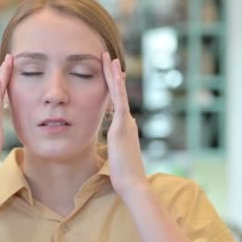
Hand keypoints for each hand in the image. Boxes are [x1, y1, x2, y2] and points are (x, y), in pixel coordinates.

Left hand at [101, 52, 146, 195]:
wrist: (133, 184)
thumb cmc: (124, 176)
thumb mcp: (117, 159)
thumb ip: (115, 150)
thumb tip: (111, 150)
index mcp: (125, 129)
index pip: (117, 104)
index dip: (113, 88)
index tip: (110, 74)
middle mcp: (127, 123)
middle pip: (119, 93)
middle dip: (113, 75)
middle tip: (108, 57)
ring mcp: (126, 123)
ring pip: (119, 93)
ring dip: (113, 74)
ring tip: (108, 58)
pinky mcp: (122, 126)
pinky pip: (119, 102)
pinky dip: (117, 87)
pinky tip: (114, 74)